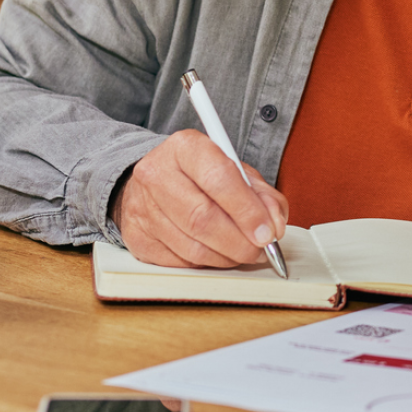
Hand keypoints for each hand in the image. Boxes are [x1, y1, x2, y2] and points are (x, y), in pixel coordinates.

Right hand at [113, 130, 289, 268]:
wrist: (155, 181)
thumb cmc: (200, 175)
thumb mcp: (237, 172)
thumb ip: (262, 194)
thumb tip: (274, 224)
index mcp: (185, 148)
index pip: (219, 179)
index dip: (247, 210)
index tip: (268, 231)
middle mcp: (156, 174)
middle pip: (202, 218)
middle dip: (240, 241)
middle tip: (261, 249)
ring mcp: (141, 208)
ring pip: (191, 246)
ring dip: (227, 257)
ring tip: (244, 253)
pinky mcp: (136, 237)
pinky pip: (179, 261)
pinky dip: (207, 264)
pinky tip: (218, 254)